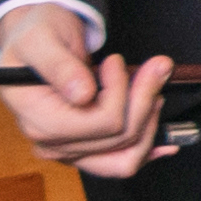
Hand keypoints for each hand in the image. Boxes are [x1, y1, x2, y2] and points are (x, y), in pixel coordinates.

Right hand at [0, 5, 184, 176]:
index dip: (120, 91)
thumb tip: (83, 95)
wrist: (33, 45)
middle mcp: (51, 144)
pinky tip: (166, 145)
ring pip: (126, 156)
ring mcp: (69, 152)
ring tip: (154, 90)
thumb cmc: (35, 37)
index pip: (101, 122)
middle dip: (144, 99)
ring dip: (149, 122)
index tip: (115, 62)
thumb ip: (59, 66)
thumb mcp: (40, 38)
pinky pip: (120, 164)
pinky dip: (146, 150)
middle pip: (119, 137)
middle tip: (154, 66)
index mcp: (37, 119)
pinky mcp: (85, 152)